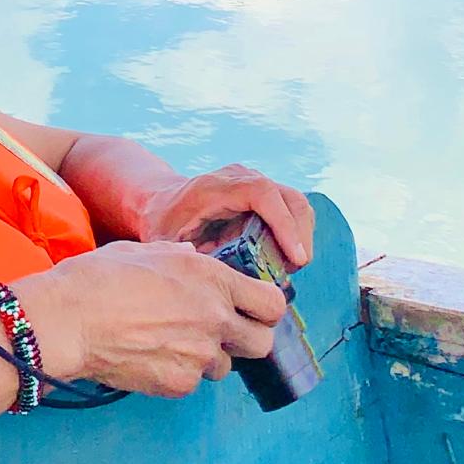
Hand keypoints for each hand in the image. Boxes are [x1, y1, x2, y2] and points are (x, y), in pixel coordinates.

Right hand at [22, 240, 284, 399]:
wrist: (68, 320)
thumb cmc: (100, 278)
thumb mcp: (148, 251)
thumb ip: (183, 258)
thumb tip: (195, 259)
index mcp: (212, 280)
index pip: (272, 304)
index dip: (265, 307)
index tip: (252, 308)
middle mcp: (215, 319)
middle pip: (263, 343)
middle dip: (247, 338)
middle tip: (222, 331)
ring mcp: (200, 356)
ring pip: (224, 366)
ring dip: (208, 356)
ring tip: (172, 341)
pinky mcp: (179, 384)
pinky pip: (193, 381)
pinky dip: (179, 372)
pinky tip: (151, 356)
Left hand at [142, 165, 313, 269]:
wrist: (162, 201)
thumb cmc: (164, 223)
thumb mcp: (168, 242)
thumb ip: (189, 260)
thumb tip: (218, 285)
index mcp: (217, 187)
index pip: (262, 194)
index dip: (284, 225)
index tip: (295, 258)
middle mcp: (241, 178)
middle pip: (289, 198)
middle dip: (300, 236)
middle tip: (293, 270)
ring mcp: (255, 183)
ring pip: (296, 204)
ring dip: (301, 237)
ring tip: (288, 268)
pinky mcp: (263, 195)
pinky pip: (291, 210)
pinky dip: (295, 234)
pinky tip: (283, 259)